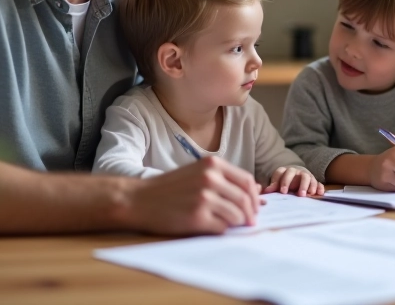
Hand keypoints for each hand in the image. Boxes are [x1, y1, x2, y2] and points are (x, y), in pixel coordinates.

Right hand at [126, 156, 262, 234]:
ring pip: (236, 215)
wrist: (139, 199)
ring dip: (235, 223)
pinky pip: (222, 227)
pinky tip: (211, 227)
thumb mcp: (197, 172)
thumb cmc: (169, 188)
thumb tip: (255, 192)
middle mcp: (211, 178)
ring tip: (226, 224)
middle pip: (245, 199)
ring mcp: (204, 197)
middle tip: (249, 222)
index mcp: (213, 164)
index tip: (254, 207)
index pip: (246, 181)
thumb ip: (223, 179)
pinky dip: (221, 230)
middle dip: (250, 214)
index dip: (254, 197)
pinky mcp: (197, 216)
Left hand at [264, 166, 324, 196]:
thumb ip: (273, 186)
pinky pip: (318, 183)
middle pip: (298, 175)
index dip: (283, 181)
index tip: (283, 192)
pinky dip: (319, 187)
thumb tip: (265, 191)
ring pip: (308, 178)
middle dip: (299, 184)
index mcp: (285, 171)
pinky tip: (319, 193)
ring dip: (310, 186)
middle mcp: (296, 172)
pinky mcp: (314, 181)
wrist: (297, 175)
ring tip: (309, 194)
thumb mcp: (279, 183)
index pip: (282, 173)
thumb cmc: (285, 181)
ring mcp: (306, 176)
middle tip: (300, 194)